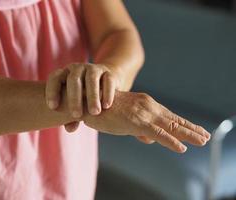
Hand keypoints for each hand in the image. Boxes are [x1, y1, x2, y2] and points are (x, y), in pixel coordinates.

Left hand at [45, 63, 120, 131]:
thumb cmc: (84, 98)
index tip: (53, 107)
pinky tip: (106, 106)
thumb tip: (70, 128)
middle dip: (74, 97)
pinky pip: (108, 81)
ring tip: (94, 113)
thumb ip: (72, 117)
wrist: (105, 84)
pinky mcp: (108, 73)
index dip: (52, 91)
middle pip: (73, 80)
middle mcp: (78, 69)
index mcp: (65, 74)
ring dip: (92, 96)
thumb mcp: (77, 105)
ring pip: (91, 79)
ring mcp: (94, 69)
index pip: (55, 78)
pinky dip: (107, 93)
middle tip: (76, 115)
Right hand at [83, 90, 210, 152]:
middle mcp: (148, 107)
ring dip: (188, 134)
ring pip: (170, 126)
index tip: (197, 130)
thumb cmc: (105, 111)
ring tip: (202, 140)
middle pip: (174, 120)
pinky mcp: (135, 122)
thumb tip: (149, 138)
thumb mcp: (126, 120)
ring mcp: (143, 114)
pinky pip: (157, 133)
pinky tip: (181, 148)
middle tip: (206, 136)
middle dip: (191, 129)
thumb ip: (140, 128)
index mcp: (146, 105)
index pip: (169, 117)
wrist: (89, 102)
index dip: (184, 125)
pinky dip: (170, 141)